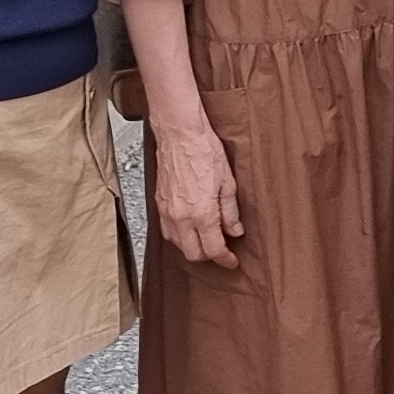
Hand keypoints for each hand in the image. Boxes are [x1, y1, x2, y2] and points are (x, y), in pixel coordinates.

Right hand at [150, 112, 243, 268]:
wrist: (179, 132)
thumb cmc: (204, 150)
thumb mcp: (227, 181)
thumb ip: (230, 211)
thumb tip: (235, 230)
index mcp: (201, 213)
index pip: (213, 249)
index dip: (225, 259)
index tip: (232, 261)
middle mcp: (181, 217)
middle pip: (193, 254)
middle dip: (208, 256)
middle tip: (222, 250)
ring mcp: (167, 212)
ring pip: (178, 245)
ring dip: (193, 246)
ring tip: (207, 237)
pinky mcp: (158, 203)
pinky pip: (167, 231)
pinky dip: (179, 236)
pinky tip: (190, 227)